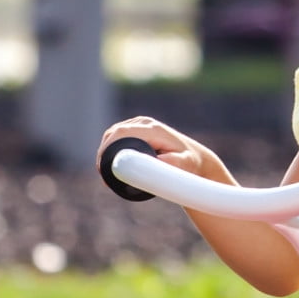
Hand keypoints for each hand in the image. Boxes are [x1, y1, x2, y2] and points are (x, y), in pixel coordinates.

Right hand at [98, 116, 232, 187]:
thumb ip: (172, 164)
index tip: (103, 169)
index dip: (107, 149)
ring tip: (105, 172)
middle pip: (114, 133)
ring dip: (106, 151)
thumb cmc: (189, 164)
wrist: (196, 158)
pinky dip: (111, 147)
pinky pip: (118, 135)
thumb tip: (155, 161)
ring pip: (113, 134)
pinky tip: (110, 163)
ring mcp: (141, 124)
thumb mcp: (184, 165)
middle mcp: (145, 123)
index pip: (120, 133)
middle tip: (102, 175)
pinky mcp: (139, 129)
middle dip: (104, 152)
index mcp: (152, 129)